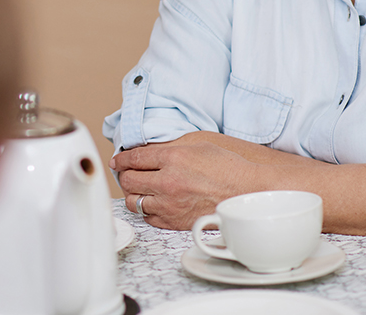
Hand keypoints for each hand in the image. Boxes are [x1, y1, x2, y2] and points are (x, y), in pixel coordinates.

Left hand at [111, 140, 259, 229]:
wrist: (248, 193)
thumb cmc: (228, 167)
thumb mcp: (199, 144)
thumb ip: (170, 145)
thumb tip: (147, 150)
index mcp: (173, 158)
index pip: (134, 158)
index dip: (121, 159)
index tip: (117, 161)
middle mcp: (168, 182)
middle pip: (128, 181)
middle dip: (125, 176)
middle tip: (128, 173)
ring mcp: (170, 204)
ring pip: (133, 202)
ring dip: (134, 194)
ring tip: (140, 189)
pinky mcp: (175, 222)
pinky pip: (148, 218)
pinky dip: (147, 210)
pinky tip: (153, 203)